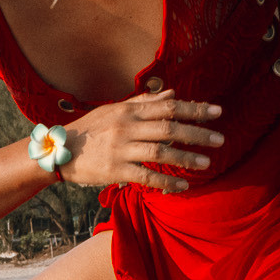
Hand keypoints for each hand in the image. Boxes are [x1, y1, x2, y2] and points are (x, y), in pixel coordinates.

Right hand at [58, 92, 223, 192]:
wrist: (59, 151)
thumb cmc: (90, 129)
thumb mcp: (115, 110)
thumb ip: (144, 102)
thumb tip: (172, 93)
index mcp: (128, 111)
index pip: (168, 106)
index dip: (194, 108)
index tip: (217, 112)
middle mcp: (126, 127)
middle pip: (169, 128)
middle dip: (197, 133)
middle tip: (219, 139)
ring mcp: (121, 149)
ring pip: (160, 152)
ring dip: (186, 158)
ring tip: (207, 162)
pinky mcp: (115, 170)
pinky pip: (146, 176)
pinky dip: (166, 181)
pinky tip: (182, 186)